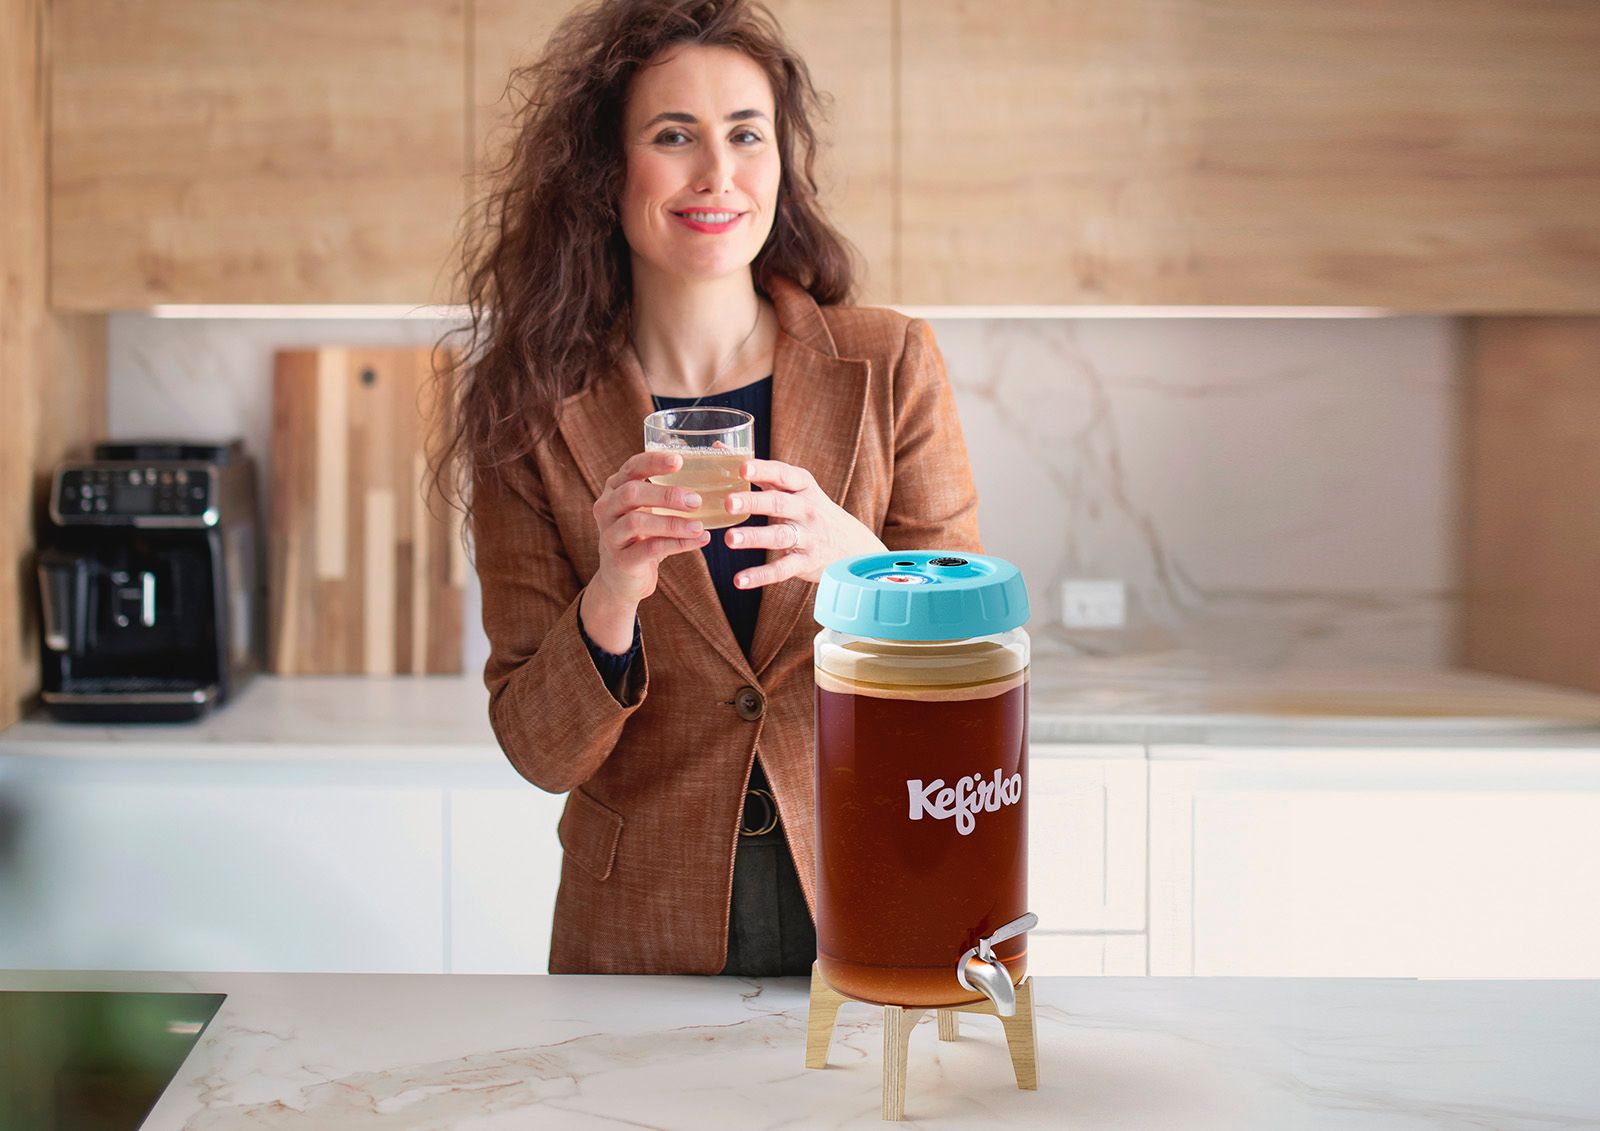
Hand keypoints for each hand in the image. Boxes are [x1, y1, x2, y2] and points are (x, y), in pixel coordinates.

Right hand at [590, 450, 710, 608]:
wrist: (622, 579)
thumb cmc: (643, 535)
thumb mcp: (650, 509)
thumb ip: (670, 490)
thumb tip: (715, 462)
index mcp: (615, 489)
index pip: (632, 467)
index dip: (654, 462)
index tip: (680, 461)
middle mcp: (607, 508)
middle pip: (631, 493)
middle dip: (666, 495)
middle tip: (696, 501)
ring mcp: (610, 535)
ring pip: (637, 522)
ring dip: (673, 523)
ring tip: (700, 526)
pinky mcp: (620, 560)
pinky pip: (649, 549)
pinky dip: (677, 544)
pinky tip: (699, 541)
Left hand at [721, 459, 885, 588]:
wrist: (853, 547)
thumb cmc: (812, 511)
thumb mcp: (796, 489)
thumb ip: (760, 473)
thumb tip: (718, 448)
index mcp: (803, 487)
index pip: (783, 474)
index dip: (763, 470)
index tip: (743, 467)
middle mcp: (807, 510)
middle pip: (779, 503)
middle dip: (754, 502)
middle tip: (729, 503)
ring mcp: (808, 537)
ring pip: (779, 536)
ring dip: (754, 537)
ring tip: (730, 539)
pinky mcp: (806, 562)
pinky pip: (782, 569)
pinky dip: (760, 576)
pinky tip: (739, 580)